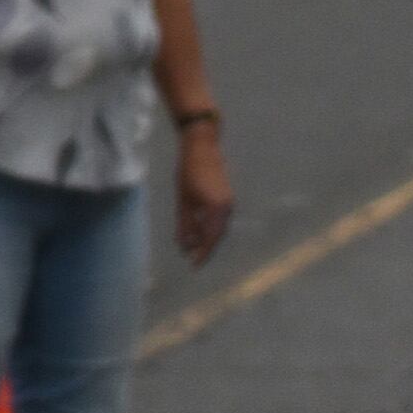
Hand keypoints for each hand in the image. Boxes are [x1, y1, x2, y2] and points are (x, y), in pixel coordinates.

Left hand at [171, 120, 232, 263]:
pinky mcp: (227, 197)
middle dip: (205, 247)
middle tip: (193, 258)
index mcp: (216, 208)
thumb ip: (184, 225)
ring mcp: (229, 202)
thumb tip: (184, 245)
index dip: (203, 253)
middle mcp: (227, 207)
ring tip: (194, 246)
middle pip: (217, 234)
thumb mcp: (183, 201)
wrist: (202, 148)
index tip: (194, 265)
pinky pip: (220, 218)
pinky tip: (199, 230)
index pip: (211, 237)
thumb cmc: (188, 172)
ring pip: (219, 227)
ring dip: (208, 237)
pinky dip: (210, 227)